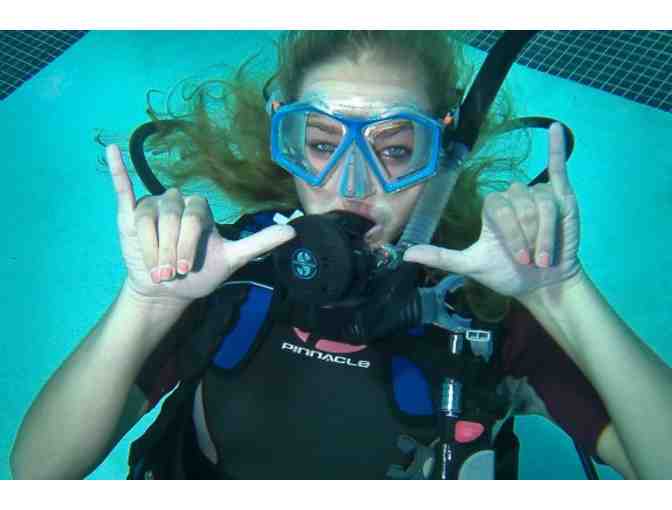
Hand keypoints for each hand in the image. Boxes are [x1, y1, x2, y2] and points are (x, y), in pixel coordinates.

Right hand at [105, 145, 294, 304]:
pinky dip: (117, 169)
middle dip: (169, 250)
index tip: (184, 270)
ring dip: (150, 247)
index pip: (193, 217)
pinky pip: (123, 186)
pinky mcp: (130, 212)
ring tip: (155, 268)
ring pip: (148, 218)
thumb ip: (260, 243)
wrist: (167, 291)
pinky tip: (111, 150)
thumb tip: (295, 232)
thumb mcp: (232, 260)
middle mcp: (178, 202)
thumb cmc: (199, 274)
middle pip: (172, 217)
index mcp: (201, 209)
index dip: (186, 244)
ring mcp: (153, 205)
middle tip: (169, 273)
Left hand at [403, 123, 581, 297]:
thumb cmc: (508, 274)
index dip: (512, 233)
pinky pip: (557, 166)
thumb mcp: (472, 266)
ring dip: (546, 232)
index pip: (499, 209)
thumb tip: (405, 254)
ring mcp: (538, 194)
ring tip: (546, 255)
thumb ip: (441, 257)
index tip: (521, 260)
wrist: (543, 284)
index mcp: (492, 208)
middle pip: (521, 205)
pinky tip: (554, 128)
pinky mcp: (561, 195)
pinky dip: (556, 147)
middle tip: (533, 261)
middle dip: (528, 236)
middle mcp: (513, 197)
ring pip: (543, 203)